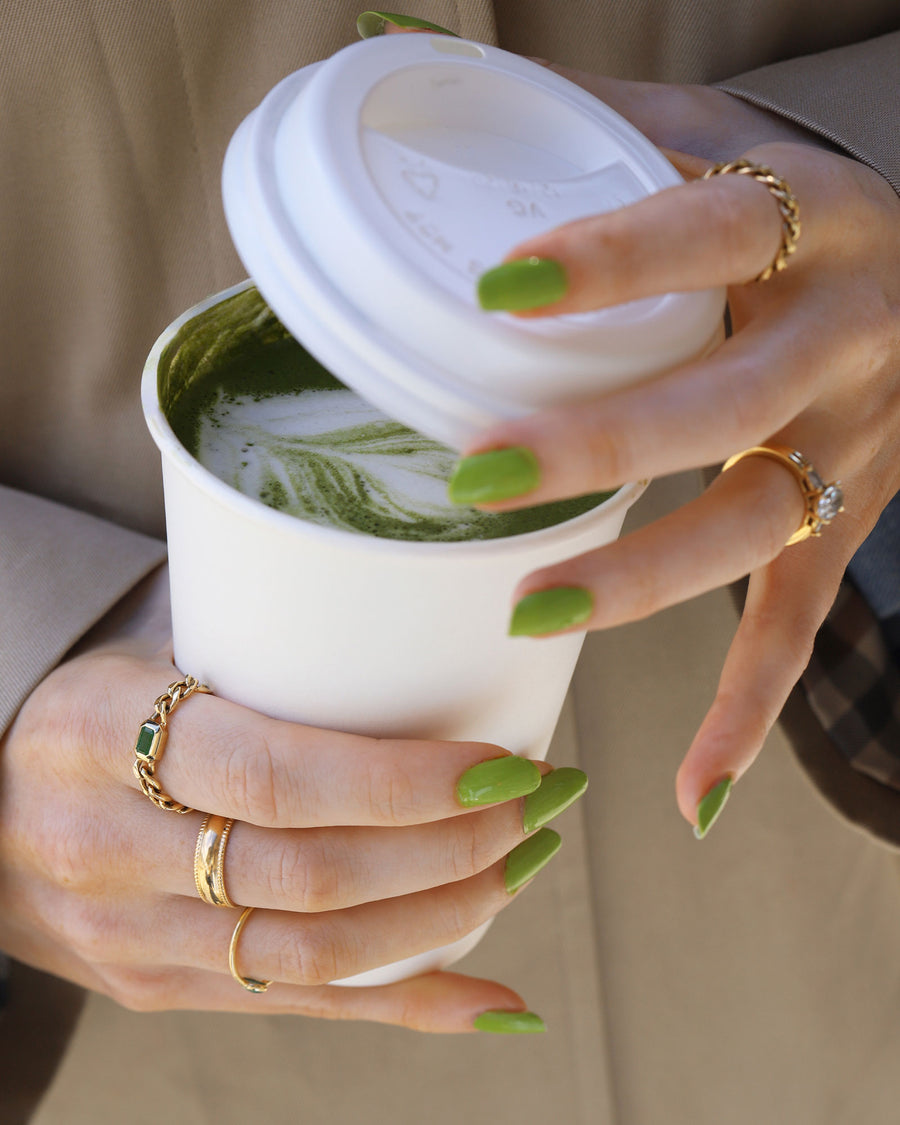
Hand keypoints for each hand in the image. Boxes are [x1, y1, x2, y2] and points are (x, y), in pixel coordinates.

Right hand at [0, 566, 568, 1030]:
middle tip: (536, 804)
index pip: (276, 776)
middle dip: (449, 848)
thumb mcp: (143, 653)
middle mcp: (110, 851)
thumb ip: (257, 653)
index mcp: (103, 737)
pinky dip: (408, 1007)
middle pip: (311, 876)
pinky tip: (492, 998)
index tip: (501, 761)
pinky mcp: (157, 989)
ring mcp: (132, 939)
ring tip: (524, 865)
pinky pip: (297, 1007)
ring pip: (315, 955)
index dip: (401, 781)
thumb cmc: (89, 707)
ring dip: (444, 918)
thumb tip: (426, 624)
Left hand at [449, 73, 899, 833]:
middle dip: (605, 444)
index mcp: (817, 224)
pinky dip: (748, 712)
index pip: (711, 230)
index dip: (613, 260)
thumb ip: (615, 135)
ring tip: (533, 611)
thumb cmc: (806, 213)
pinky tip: (693, 793)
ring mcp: (858, 445)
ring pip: (754, 527)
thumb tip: (444, 88)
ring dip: (647, 578)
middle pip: (725, 404)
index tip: (499, 289)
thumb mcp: (736, 146)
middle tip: (484, 476)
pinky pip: (800, 626)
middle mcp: (848, 339)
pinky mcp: (852, 522)